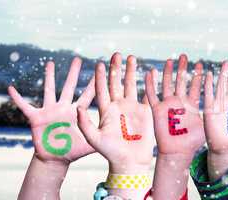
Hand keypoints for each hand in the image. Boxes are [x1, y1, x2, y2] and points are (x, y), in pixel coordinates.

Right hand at [8, 57, 94, 163]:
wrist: (56, 159)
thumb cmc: (73, 151)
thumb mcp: (91, 143)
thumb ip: (103, 136)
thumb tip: (121, 135)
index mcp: (77, 112)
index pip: (87, 95)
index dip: (93, 83)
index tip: (100, 70)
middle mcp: (64, 108)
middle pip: (70, 87)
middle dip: (74, 73)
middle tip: (78, 58)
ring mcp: (50, 111)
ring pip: (49, 90)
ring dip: (50, 77)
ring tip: (51, 64)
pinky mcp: (36, 118)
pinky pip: (25, 106)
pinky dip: (17, 98)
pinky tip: (11, 88)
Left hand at [76, 53, 154, 173]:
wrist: (130, 162)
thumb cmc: (110, 153)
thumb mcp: (94, 139)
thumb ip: (85, 123)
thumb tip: (78, 108)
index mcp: (105, 110)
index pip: (102, 89)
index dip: (100, 76)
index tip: (98, 64)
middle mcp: (118, 106)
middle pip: (116, 83)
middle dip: (116, 68)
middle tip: (116, 54)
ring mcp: (132, 108)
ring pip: (131, 85)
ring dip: (131, 71)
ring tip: (131, 57)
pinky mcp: (145, 112)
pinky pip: (146, 94)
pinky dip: (148, 82)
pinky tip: (149, 72)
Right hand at [145, 55, 205, 157]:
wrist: (178, 152)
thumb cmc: (193, 142)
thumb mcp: (206, 124)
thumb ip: (212, 113)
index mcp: (191, 104)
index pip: (194, 86)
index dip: (196, 75)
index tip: (200, 63)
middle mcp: (179, 102)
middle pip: (180, 81)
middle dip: (182, 68)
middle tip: (184, 56)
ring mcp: (168, 105)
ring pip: (166, 84)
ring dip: (167, 72)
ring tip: (170, 60)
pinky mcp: (157, 110)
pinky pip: (152, 95)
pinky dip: (150, 84)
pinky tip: (150, 73)